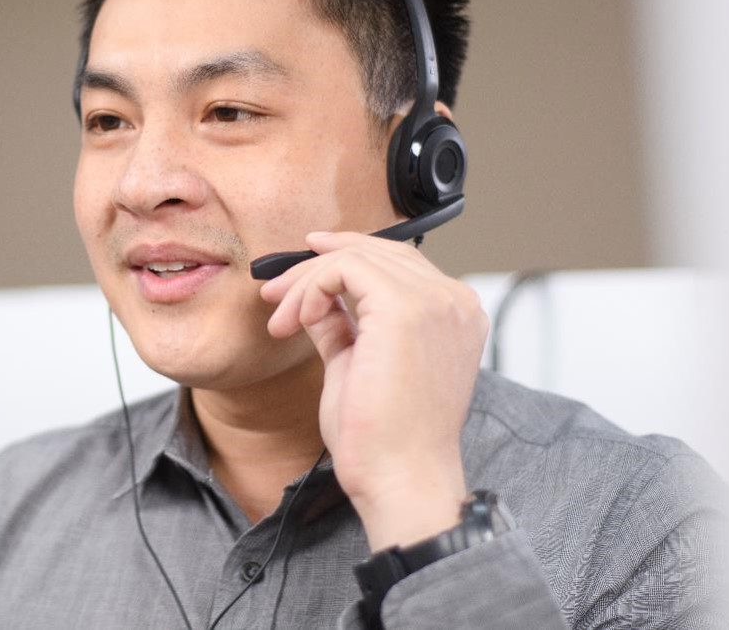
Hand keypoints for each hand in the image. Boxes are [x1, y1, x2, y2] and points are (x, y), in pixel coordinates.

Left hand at [258, 230, 486, 549]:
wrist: (399, 478)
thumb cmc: (383, 439)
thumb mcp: (357, 365)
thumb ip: (343, 326)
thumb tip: (315, 300)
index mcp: (454, 316)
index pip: (397, 264)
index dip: (342, 261)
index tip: (297, 280)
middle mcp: (455, 302)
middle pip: (377, 251)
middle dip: (316, 267)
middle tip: (274, 293)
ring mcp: (435, 301)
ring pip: (357, 256)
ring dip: (306, 282)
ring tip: (282, 320)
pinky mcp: (404, 308)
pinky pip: (346, 268)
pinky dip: (312, 288)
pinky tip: (299, 321)